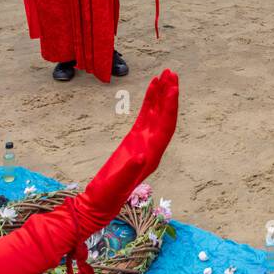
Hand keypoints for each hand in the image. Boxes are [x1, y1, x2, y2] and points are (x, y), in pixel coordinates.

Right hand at [80, 70, 179, 211]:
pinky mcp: (135, 137)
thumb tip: (141, 155)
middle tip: (172, 72)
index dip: (170, 106)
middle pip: (166, 115)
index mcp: (155, 153)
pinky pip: (146, 115)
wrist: (101, 200)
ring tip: (164, 74)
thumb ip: (130, 169)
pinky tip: (152, 86)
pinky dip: (150, 100)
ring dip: (162, 94)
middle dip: (170, 94)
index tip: (173, 88)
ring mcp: (145, 140)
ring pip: (157, 112)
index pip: (167, 125)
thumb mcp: (119, 182)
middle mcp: (154, 145)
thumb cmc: (110, 194)